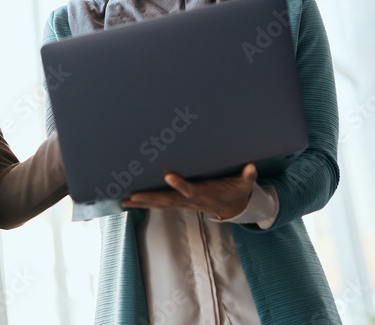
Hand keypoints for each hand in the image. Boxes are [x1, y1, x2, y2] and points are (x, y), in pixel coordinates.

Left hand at [121, 163, 257, 219]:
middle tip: (131, 196)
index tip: (168, 176)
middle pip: (167, 200)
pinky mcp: (180, 202)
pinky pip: (160, 203)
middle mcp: (191, 200)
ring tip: (124, 201)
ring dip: (142, 203)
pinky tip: (131, 201)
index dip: (180, 185)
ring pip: (160, 204)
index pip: (190, 189)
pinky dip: (146, 202)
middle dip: (149, 198)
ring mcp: (184, 203)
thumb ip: (247, 176)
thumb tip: (250, 167)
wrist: (233, 207)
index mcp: (204, 194)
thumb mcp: (245, 184)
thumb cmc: (236, 190)